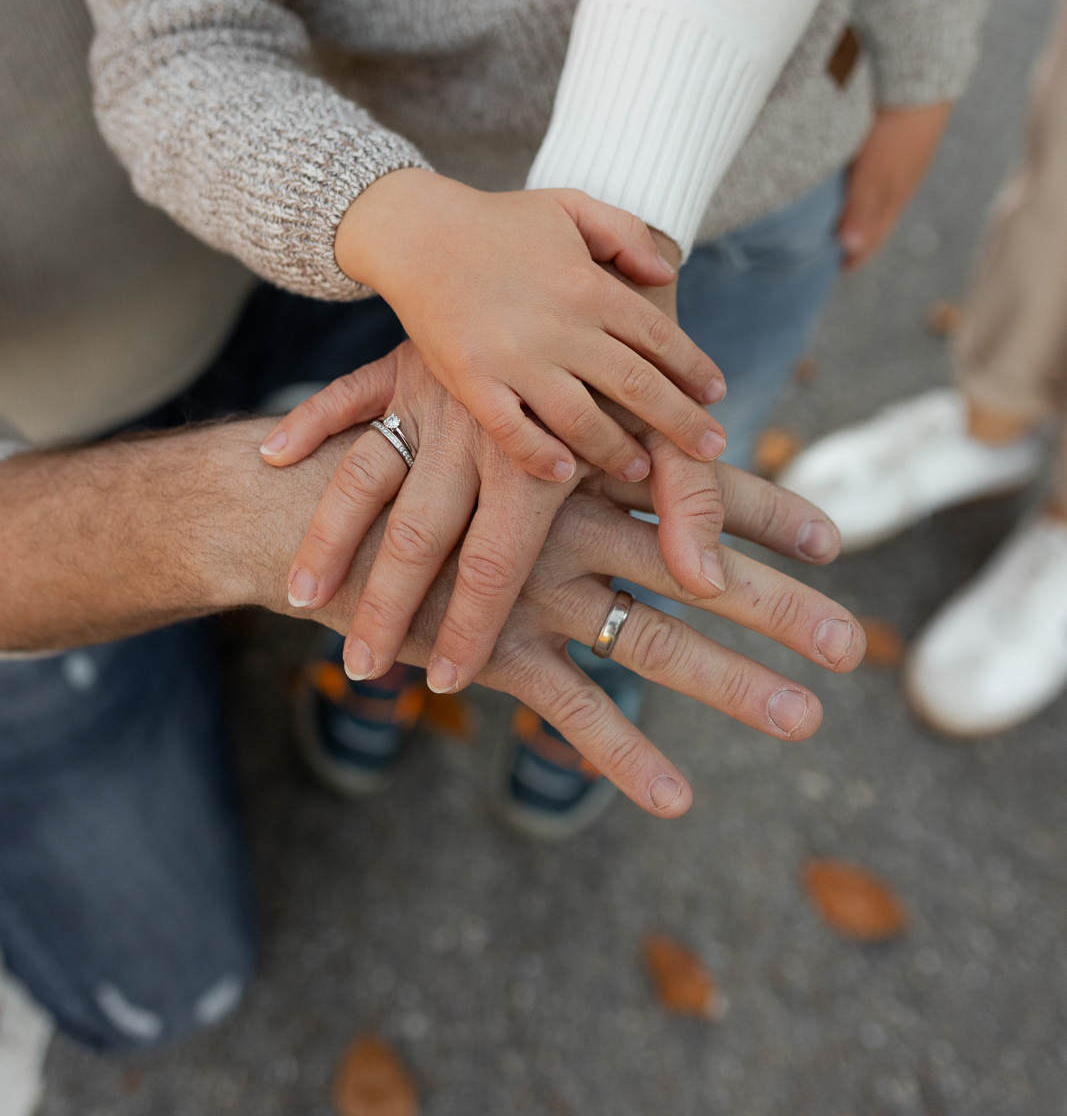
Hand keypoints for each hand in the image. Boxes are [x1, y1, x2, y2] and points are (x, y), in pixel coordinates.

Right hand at [262, 340, 733, 692]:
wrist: (594, 237)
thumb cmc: (646, 342)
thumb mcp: (674, 416)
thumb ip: (691, 503)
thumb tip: (705, 585)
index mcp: (538, 451)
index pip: (499, 556)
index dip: (474, 624)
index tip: (447, 681)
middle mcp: (476, 430)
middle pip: (420, 532)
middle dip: (386, 604)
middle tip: (357, 664)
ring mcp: (433, 395)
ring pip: (367, 477)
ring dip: (330, 537)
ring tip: (297, 596)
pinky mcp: (407, 360)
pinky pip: (348, 393)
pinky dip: (312, 421)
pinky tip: (268, 455)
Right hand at [297, 453, 861, 818]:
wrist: (294, 508)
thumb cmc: (393, 457)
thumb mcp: (479, 425)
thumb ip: (548, 438)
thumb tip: (603, 446)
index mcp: (577, 461)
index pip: (692, 482)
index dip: (763, 511)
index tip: (834, 539)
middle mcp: (569, 520)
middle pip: (696, 568)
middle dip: (779, 604)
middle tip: (850, 641)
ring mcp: (534, 587)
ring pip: (652, 638)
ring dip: (733, 681)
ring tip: (804, 720)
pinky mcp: (490, 646)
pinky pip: (572, 707)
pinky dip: (623, 754)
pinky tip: (677, 797)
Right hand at [333, 172, 724, 481]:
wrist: (417, 231)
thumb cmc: (499, 220)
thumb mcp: (570, 205)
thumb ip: (625, 233)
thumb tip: (668, 274)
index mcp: (590, 285)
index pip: (660, 337)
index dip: (693, 369)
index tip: (716, 395)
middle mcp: (561, 325)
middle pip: (638, 385)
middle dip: (682, 422)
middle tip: (713, 449)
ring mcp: (515, 357)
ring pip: (584, 419)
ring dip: (619, 450)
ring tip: (644, 469)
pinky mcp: (472, 380)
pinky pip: (513, 432)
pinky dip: (541, 456)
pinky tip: (565, 473)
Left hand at [838, 102, 952, 268]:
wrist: (921, 83)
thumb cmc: (896, 132)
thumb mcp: (875, 175)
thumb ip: (862, 210)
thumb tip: (850, 249)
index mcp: (892, 199)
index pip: (872, 238)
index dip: (855, 256)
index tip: (836, 270)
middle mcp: (898, 185)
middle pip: (875, 222)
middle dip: (856, 240)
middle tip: (832, 252)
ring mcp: (899, 164)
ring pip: (876, 198)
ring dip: (859, 213)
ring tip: (837, 221)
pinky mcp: (895, 143)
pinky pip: (877, 176)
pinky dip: (863, 188)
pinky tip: (852, 181)